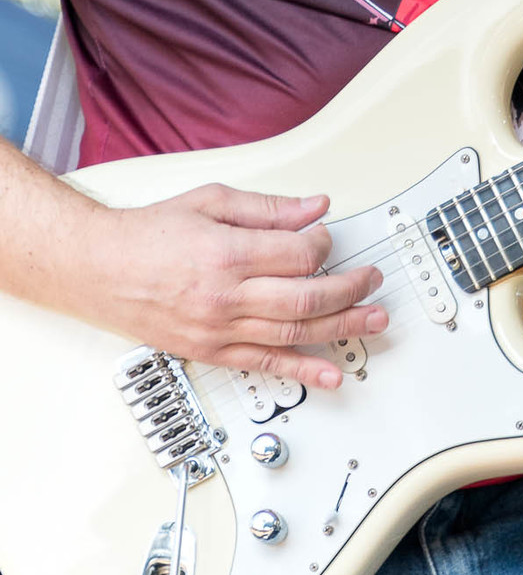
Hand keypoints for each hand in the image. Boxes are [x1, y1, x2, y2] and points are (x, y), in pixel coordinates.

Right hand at [92, 185, 386, 389]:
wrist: (99, 268)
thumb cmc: (149, 234)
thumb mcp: (212, 201)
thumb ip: (268, 207)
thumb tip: (314, 206)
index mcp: (228, 254)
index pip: (300, 254)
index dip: (325, 245)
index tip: (329, 238)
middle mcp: (226, 297)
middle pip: (306, 299)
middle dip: (350, 289)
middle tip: (372, 280)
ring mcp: (218, 330)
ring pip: (294, 334)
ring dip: (342, 328)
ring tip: (372, 321)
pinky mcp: (211, 352)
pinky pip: (264, 365)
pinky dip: (302, 370)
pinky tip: (330, 373)